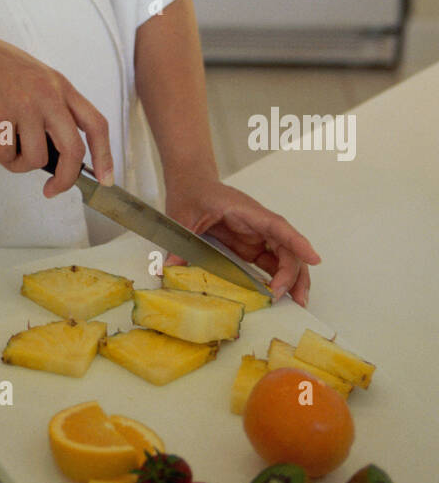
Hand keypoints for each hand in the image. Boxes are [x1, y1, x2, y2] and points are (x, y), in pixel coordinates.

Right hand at [0, 24, 113, 195]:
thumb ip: (51, 105)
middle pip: (73, 151)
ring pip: (35, 158)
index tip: (105, 178)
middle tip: (52, 189)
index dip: (105, 155)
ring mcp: (24, 106)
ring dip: (17, 164)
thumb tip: (56, 149)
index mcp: (61, 86)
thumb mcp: (36, 77)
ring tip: (2, 148)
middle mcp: (48, 96)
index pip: (96, 124)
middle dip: (65, 179)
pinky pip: (5, 154)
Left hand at [163, 174, 320, 306]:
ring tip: (297, 302)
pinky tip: (278, 295)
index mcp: (246, 212)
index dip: (297, 242)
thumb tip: (168, 267)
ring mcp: (256, 236)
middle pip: (287, 248)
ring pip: (284, 257)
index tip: (314, 258)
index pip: (277, 226)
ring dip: (293, 279)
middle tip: (296, 299)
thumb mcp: (182, 215)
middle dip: (295, 273)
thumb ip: (179, 241)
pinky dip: (278, 279)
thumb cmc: (192, 191)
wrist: (190, 180)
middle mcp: (257, 225)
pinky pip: (270, 263)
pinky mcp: (250, 246)